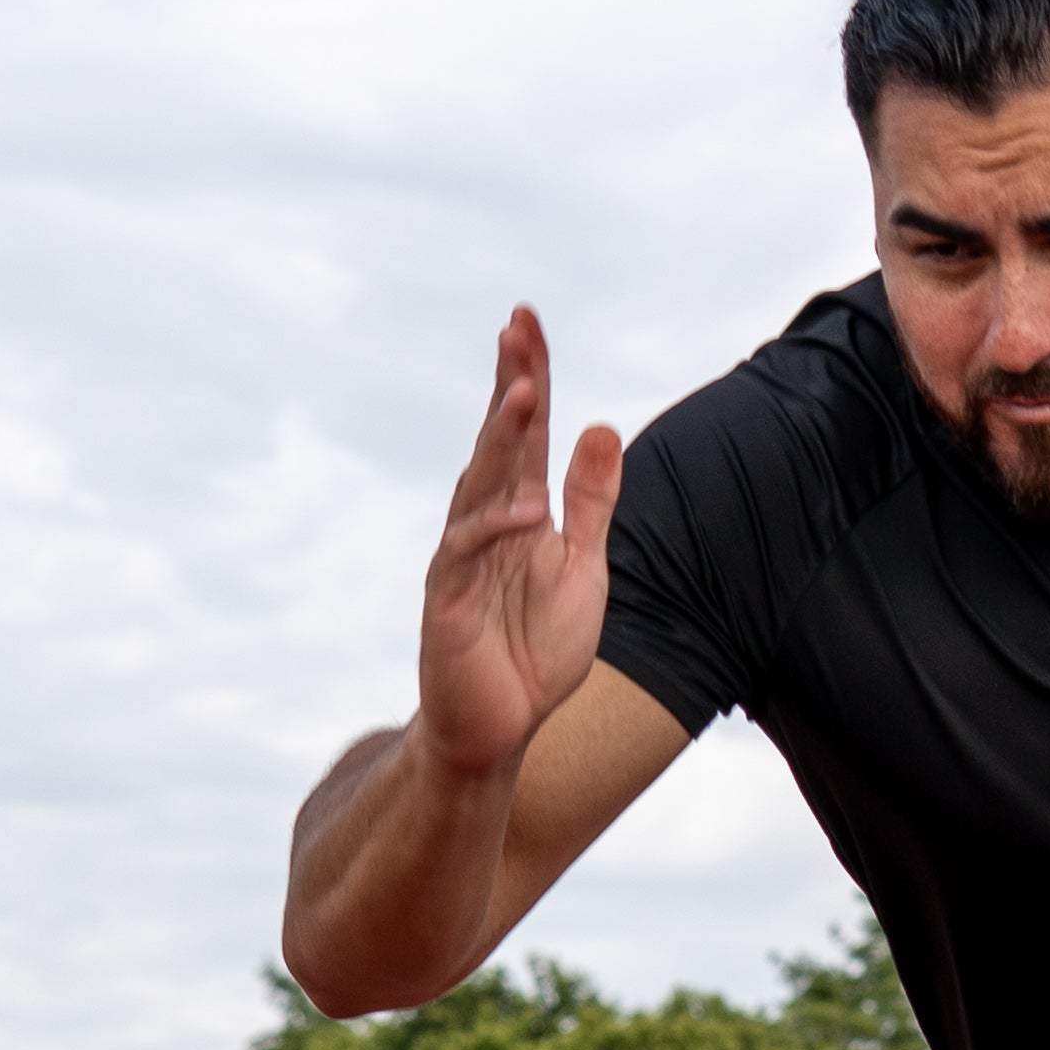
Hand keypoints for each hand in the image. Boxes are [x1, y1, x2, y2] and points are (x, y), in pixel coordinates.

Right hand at [415, 307, 622, 780]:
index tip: (526, 320)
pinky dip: (496, 528)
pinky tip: (527, 509)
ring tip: (523, 393)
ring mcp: (463, 557)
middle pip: (499, 442)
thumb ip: (592, 503)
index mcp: (522, 510)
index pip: (527, 431)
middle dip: (510, 384)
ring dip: (500, 440)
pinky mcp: (449, 599)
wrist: (502, 729)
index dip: (529, 375)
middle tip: (517, 330)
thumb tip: (601, 426)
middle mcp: (488, 521)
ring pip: (481, 485)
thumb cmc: (536, 651)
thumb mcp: (583, 568)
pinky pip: (469, 554)